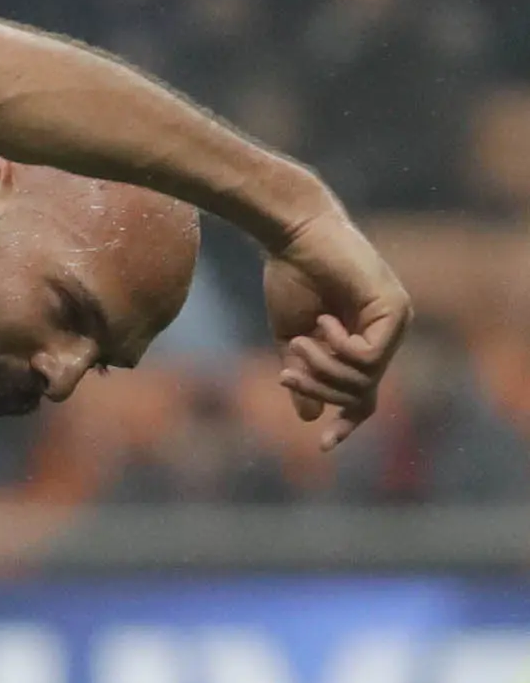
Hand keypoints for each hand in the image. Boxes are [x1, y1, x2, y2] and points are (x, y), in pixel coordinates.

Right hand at [263, 211, 411, 450]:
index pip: (364, 395)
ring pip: (365, 379)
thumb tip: (308, 417)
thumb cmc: (289, 278)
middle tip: (285, 373)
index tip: (323, 446)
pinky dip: (340, 348)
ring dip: (324, 369)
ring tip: (299, 343)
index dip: (347, 422)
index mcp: (363, 340)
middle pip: (361, 393)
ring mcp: (396, 321)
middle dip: (319, 388)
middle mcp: (387, 333)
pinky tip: (324, 323)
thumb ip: (303, 374)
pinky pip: (369, 357)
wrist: (293, 236)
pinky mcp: (395, 309)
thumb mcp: (291, 338)